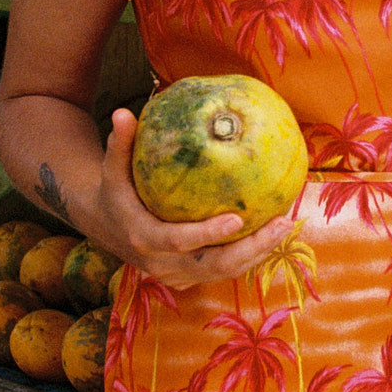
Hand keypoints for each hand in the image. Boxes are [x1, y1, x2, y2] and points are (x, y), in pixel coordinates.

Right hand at [94, 108, 297, 288]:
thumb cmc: (115, 190)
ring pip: (225, 272)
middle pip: (214, 266)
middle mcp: (161, 264)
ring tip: (286, 225)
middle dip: (251, 249)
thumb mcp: (113, 169)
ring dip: (258, 253)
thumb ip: (120, 144)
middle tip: (282, 223)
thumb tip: (123, 113)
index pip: (178, 241)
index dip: (208, 234)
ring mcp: (176, 276)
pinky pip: (223, 271)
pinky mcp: (187, 279)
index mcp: (144, 239)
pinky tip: (272, 232)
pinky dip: (249, 255)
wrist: (105, 226)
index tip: (237, 218)